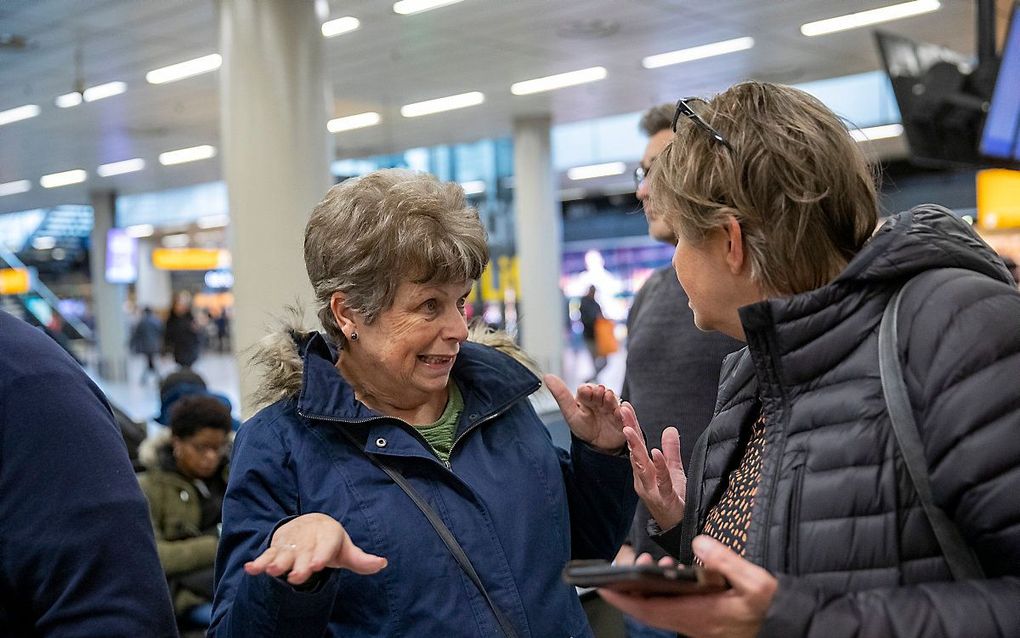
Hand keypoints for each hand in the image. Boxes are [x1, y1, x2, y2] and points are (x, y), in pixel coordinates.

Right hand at [244, 513, 387, 585]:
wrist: (310, 523)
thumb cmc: (330, 541)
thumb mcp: (345, 549)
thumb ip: (361, 559)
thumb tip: (382, 563)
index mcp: (328, 535)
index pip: (325, 546)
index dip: (321, 555)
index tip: (318, 565)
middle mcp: (308, 539)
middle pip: (303, 553)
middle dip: (299, 565)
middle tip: (297, 576)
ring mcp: (291, 544)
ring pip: (284, 554)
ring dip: (277, 562)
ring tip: (272, 571)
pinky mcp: (277, 549)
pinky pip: (267, 556)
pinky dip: (259, 562)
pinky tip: (251, 569)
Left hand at [545, 374, 624, 451]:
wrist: (597, 446)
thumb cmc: (583, 427)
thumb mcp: (570, 412)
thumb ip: (561, 395)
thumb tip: (547, 376)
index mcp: (587, 397)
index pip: (586, 389)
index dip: (586, 389)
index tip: (585, 391)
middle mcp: (601, 400)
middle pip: (601, 392)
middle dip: (600, 392)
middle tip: (598, 391)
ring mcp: (612, 409)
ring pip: (613, 401)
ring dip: (611, 399)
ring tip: (608, 397)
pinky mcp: (622, 420)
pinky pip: (625, 415)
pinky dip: (624, 412)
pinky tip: (621, 410)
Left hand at [599, 535, 777, 637]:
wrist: (788, 626)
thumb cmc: (771, 608)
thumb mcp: (756, 582)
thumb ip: (726, 560)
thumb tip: (701, 542)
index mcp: (699, 615)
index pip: (650, 610)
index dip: (624, 599)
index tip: (604, 587)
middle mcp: (692, 624)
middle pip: (648, 611)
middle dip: (630, 590)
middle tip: (626, 566)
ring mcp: (696, 626)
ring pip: (659, 611)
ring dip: (647, 591)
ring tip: (652, 563)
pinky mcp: (703, 623)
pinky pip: (673, 611)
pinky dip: (664, 594)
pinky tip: (673, 574)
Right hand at [620, 404, 685, 530]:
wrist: (679, 527)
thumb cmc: (675, 500)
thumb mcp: (674, 471)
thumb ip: (671, 451)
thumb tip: (670, 429)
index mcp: (644, 471)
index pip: (636, 444)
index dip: (630, 425)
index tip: (625, 406)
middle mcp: (643, 478)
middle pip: (634, 450)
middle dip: (628, 429)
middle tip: (622, 410)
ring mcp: (651, 489)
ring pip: (641, 465)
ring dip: (635, 447)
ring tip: (631, 429)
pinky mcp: (663, 498)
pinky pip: (661, 481)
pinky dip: (658, 466)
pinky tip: (655, 453)